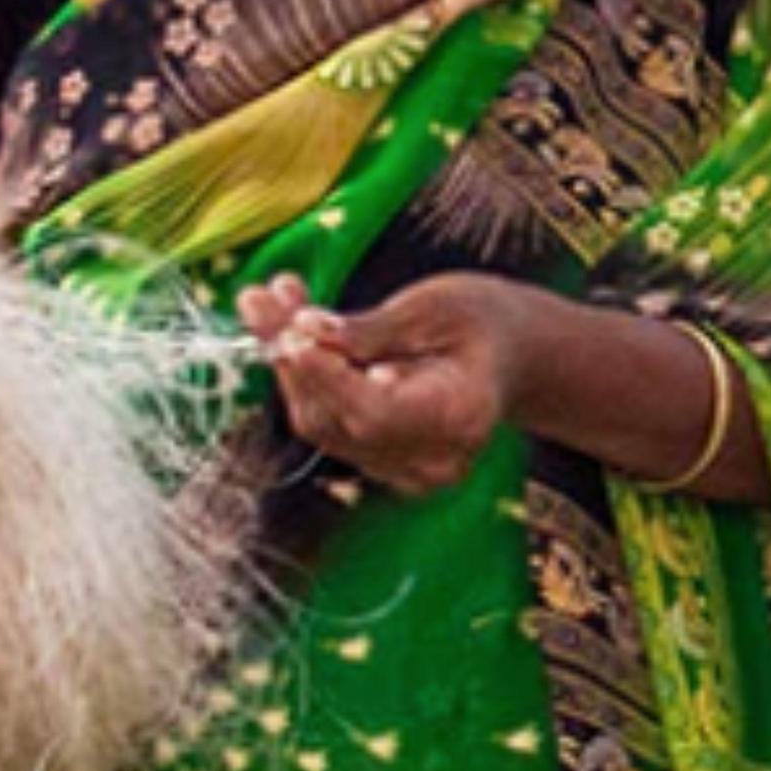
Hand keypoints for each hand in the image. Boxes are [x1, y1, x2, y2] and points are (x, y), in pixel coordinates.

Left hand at [236, 271, 528, 495]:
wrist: (512, 354)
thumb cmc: (482, 320)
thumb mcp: (436, 305)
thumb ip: (371, 328)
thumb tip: (305, 330)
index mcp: (459, 418)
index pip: (374, 412)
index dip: (325, 375)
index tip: (287, 330)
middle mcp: (433, 460)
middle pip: (338, 420)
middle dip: (290, 357)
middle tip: (258, 297)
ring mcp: (407, 472)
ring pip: (323, 425)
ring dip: (287, 363)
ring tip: (268, 301)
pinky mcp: (382, 465)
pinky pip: (328, 426)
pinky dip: (304, 378)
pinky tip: (289, 330)